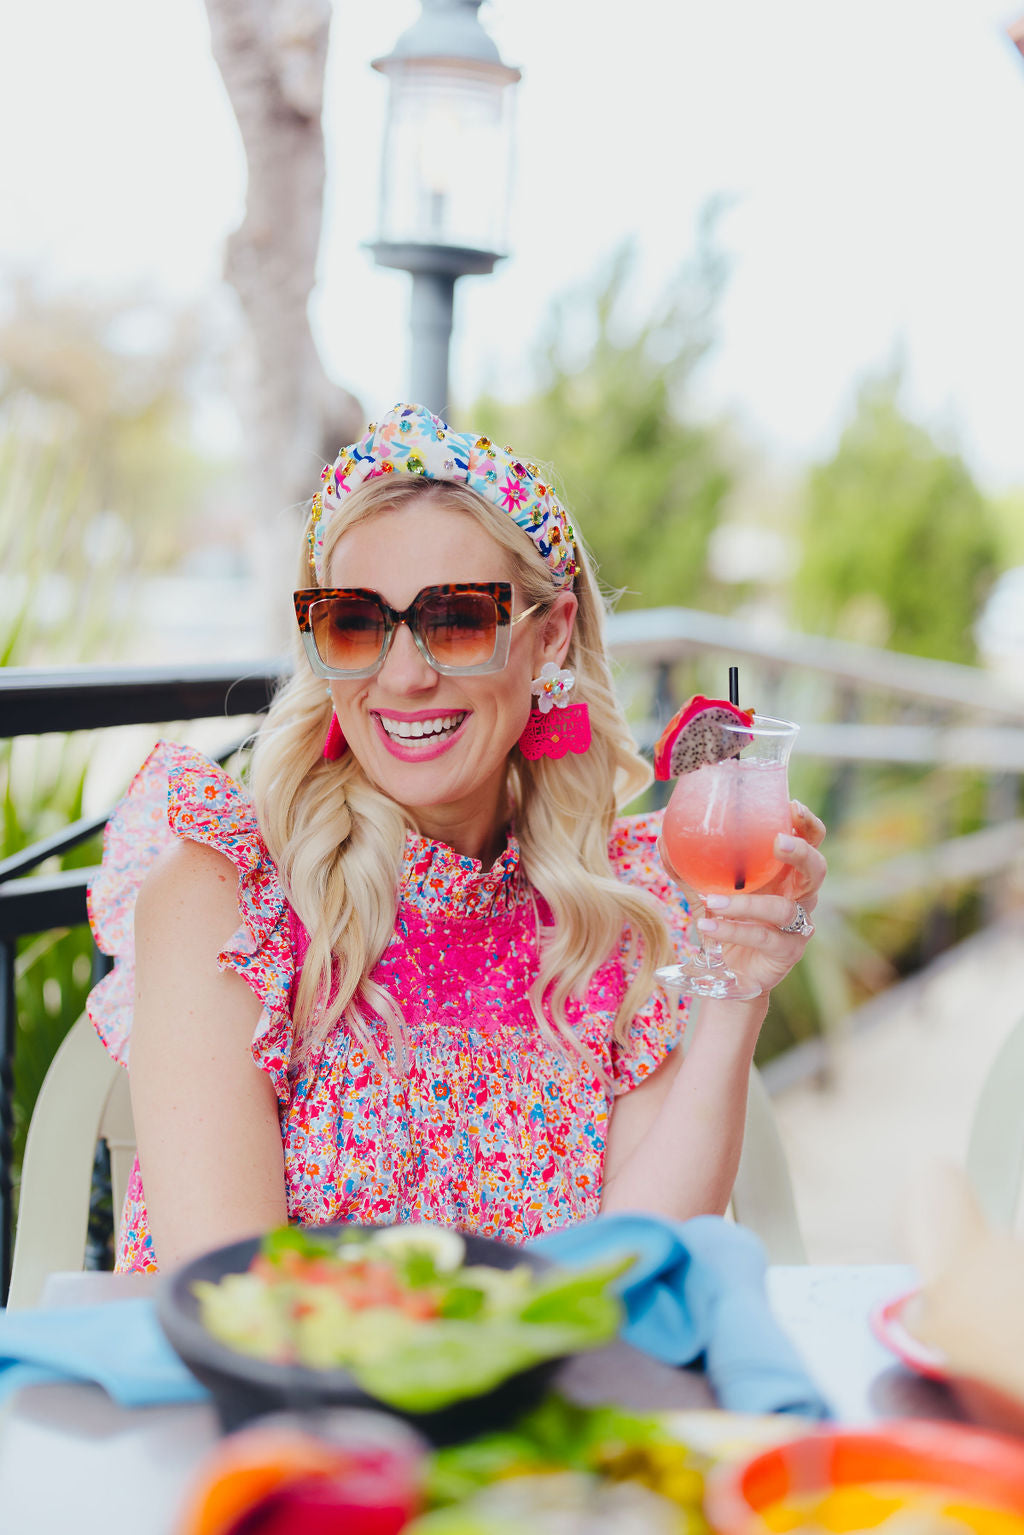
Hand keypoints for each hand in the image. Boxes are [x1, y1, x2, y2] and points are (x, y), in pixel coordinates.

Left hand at [658, 801, 826, 996]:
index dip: (807, 824)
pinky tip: (708, 925)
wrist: (729, 975)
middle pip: (817, 869)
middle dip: (801, 853)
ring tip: (711, 899)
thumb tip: (663, 838)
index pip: (810, 842)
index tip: (792, 806)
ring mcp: (797, 927)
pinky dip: (734, 931)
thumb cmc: (726, 924)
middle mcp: (798, 897)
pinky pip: (764, 939)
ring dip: (748, 904)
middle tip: (777, 842)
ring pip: (785, 909)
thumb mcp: (705, 892)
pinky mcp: (786, 953)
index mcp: (784, 874)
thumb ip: (688, 868)